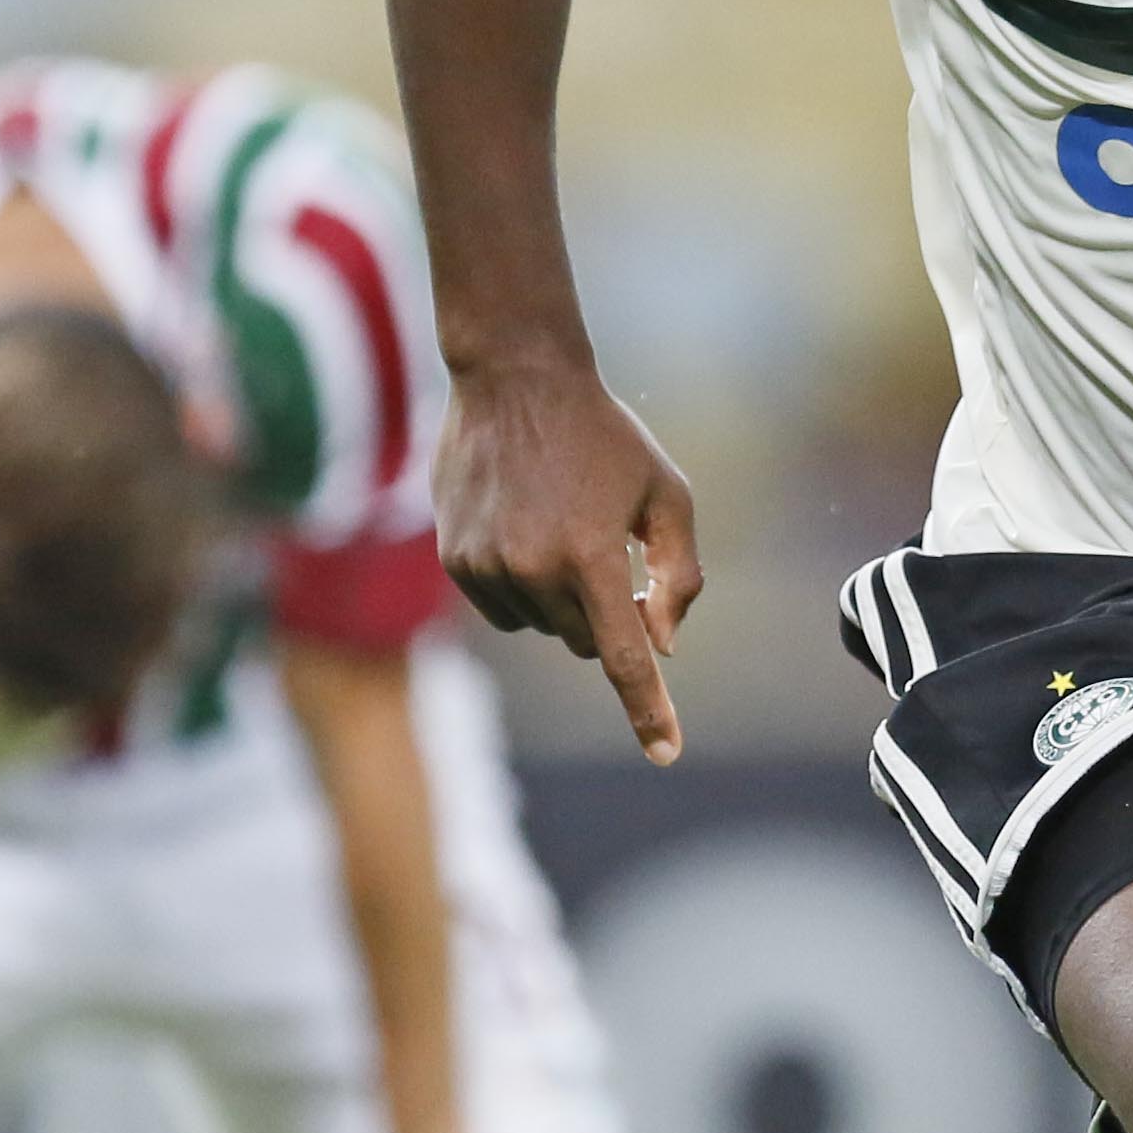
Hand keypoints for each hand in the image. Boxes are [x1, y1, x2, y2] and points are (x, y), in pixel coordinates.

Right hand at [436, 355, 702, 761]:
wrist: (515, 380)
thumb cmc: (605, 437)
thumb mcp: (668, 492)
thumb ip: (677, 573)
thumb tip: (661, 645)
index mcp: (591, 556)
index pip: (625, 657)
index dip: (647, 710)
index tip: (666, 753)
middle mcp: (534, 570)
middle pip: (588, 642)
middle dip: (608, 614)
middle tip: (609, 550)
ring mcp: (487, 567)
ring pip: (544, 627)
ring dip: (563, 599)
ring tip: (562, 526)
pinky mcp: (456, 561)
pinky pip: (504, 610)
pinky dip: (523, 587)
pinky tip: (526, 530)